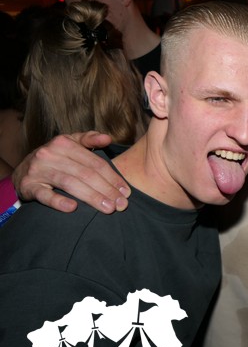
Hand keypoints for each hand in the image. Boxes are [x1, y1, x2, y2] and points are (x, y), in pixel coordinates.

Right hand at [12, 132, 129, 212]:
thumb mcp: (69, 143)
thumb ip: (89, 139)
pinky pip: (45, 195)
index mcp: (64, 143)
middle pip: (86, 174)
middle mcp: (50, 154)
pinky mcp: (28, 186)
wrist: (23, 170)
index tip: (126, 191)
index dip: (113, 177)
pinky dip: (58, 201)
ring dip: (91, 197)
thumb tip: (107, 138)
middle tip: (121, 204)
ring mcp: (38, 170)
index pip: (95, 162)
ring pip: (70, 183)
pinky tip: (73, 208)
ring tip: (108, 208)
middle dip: (107, 190)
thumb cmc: (54, 158)